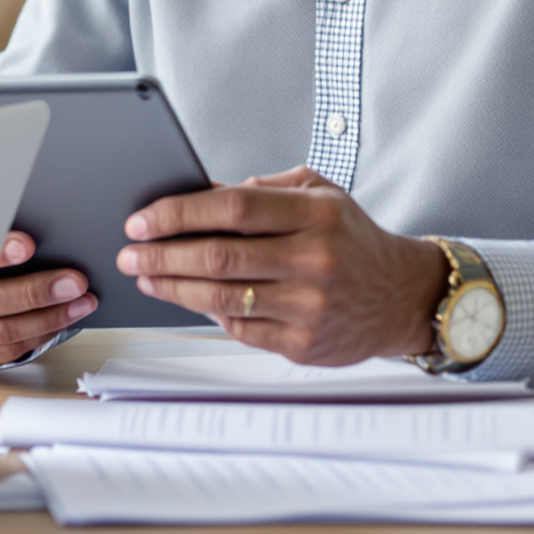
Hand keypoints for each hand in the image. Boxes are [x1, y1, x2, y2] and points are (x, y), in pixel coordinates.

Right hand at [0, 230, 97, 372]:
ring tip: (81, 303)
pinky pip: (11, 350)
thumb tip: (38, 236)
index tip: (26, 245)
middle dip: (37, 291)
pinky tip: (62, 321)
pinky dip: (41, 335)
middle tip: (73, 283)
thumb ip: (4, 245)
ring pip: (6, 331)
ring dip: (50, 317)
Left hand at [115, 167, 449, 366]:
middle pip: (218, 256)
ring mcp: (310, 306)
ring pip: (221, 297)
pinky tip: (189, 299)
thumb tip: (197, 191)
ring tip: (145, 278)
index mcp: (316, 215)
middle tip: (130, 254)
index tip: (142, 220)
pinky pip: (240, 328)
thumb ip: (260, 190)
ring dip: (172, 288)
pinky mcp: (304, 344)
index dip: (177, 213)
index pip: (232, 206)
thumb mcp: (318, 195)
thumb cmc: (353, 240)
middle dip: (161, 255)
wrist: (403, 296)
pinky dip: (208, 313)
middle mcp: (314, 260)